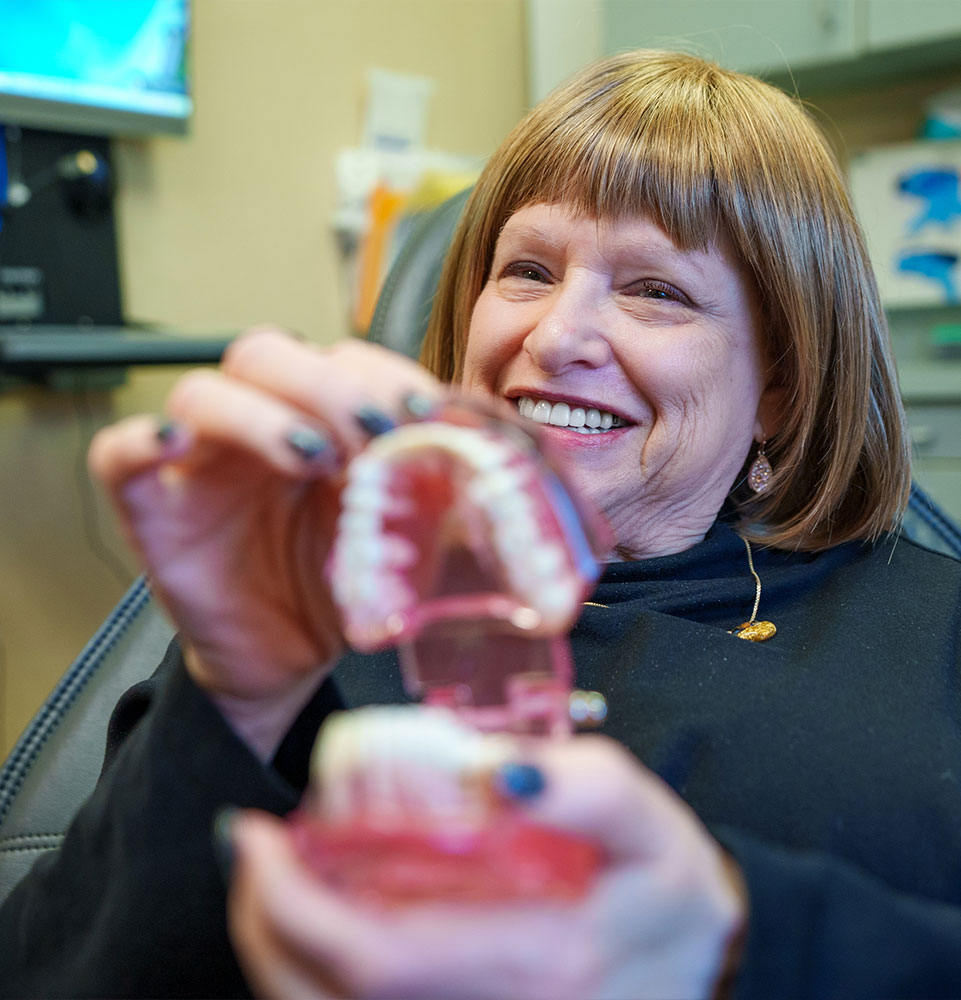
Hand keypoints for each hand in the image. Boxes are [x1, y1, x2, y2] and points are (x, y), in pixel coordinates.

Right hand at [88, 329, 444, 756]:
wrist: (288, 657)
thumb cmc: (343, 589)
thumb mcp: (400, 539)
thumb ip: (436, 494)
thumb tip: (505, 461)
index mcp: (323, 422)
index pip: (343, 359)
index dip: (383, 375)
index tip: (428, 414)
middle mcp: (261, 428)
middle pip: (268, 356)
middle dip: (327, 384)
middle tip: (372, 432)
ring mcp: (203, 463)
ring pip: (204, 394)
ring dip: (261, 415)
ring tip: (312, 459)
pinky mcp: (154, 506)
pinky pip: (121, 453)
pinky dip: (140, 440)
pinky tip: (174, 446)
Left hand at [227, 735, 746, 998]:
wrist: (706, 970)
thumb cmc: (670, 893)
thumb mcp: (651, 823)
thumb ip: (589, 791)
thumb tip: (500, 774)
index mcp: (539, 965)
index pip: (372, 959)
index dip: (289, 902)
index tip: (256, 836)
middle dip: (264, 926)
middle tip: (249, 853)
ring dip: (278, 958)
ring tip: (270, 886)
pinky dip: (314, 983)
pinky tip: (317, 929)